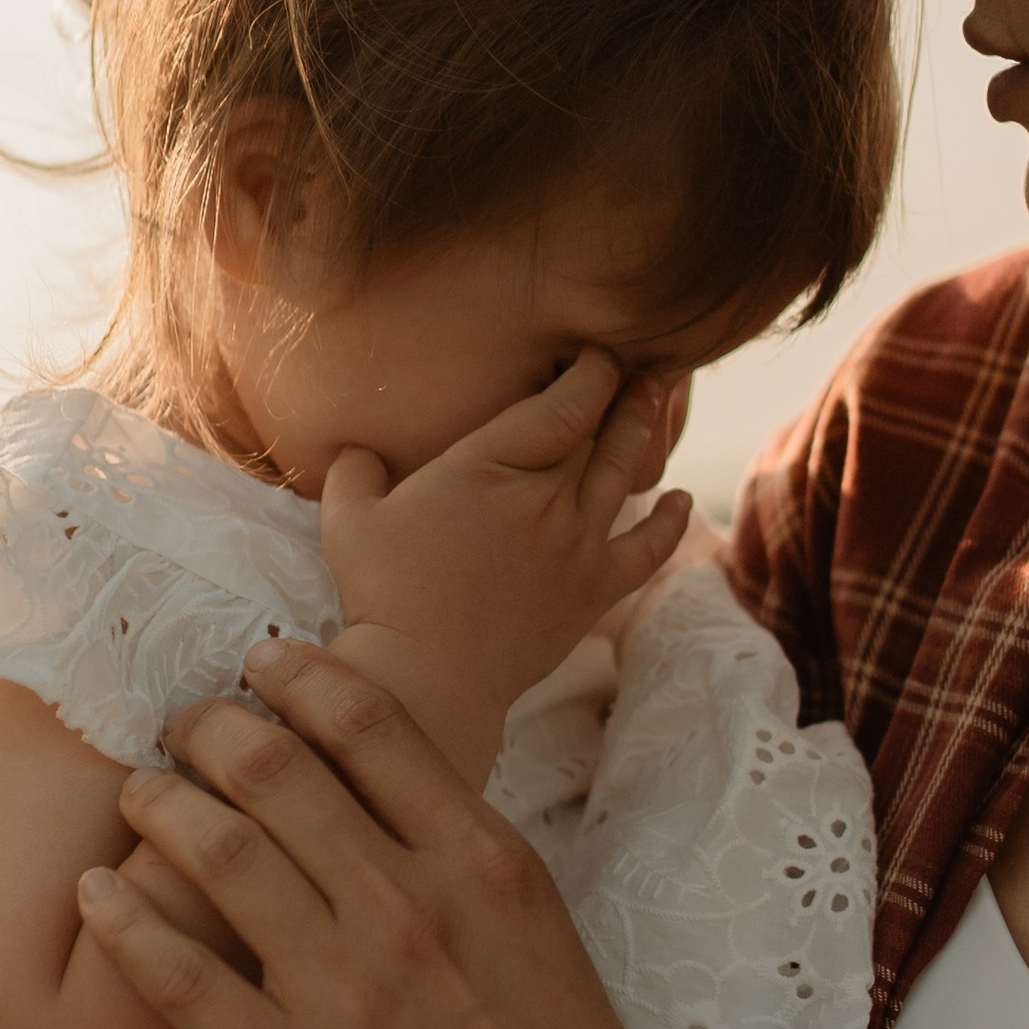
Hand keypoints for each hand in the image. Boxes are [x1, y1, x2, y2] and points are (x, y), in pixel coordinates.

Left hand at [74, 641, 642, 1028]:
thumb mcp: (546, 935)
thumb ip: (472, 866)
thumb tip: (400, 805)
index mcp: (480, 861)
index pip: (369, 724)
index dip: (298, 678)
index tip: (261, 663)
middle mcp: (405, 903)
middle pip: (274, 769)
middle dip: (211, 728)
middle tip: (181, 722)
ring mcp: (341, 986)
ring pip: (219, 853)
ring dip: (163, 805)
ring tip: (138, 793)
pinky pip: (181, 979)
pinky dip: (127, 925)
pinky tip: (96, 896)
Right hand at [320, 352, 691, 782]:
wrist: (428, 675)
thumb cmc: (383, 593)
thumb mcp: (349, 519)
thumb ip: (354, 471)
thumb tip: (354, 449)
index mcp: (489, 466)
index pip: (562, 404)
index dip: (589, 372)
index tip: (596, 353)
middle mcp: (544, 496)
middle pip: (599, 429)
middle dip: (622, 390)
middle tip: (638, 362)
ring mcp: (576, 543)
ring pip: (623, 471)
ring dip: (644, 430)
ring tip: (656, 396)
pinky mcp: (594, 589)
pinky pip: (648, 548)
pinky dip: (669, 521)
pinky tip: (679, 500)